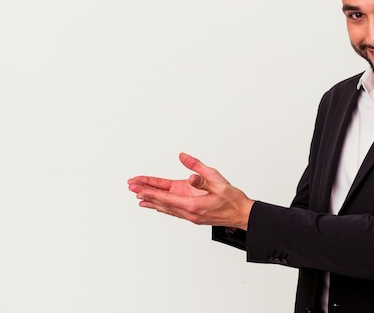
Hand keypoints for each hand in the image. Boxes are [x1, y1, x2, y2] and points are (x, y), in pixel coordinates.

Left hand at [128, 153, 253, 229]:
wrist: (242, 214)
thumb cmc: (232, 198)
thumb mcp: (217, 180)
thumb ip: (199, 171)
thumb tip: (184, 159)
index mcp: (193, 204)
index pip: (166, 197)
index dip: (151, 191)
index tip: (138, 188)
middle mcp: (189, 212)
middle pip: (162, 202)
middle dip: (146, 194)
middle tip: (131, 188)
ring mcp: (191, 215)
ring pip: (167, 207)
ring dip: (152, 201)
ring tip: (138, 196)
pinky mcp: (193, 214)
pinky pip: (173, 210)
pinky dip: (162, 206)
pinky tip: (156, 205)